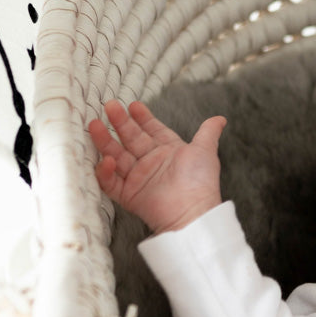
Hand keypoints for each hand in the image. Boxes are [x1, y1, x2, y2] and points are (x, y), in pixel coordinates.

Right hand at [88, 100, 226, 232]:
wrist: (193, 212)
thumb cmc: (201, 181)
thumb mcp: (205, 151)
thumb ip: (208, 132)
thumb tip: (221, 118)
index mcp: (168, 150)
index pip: (151, 129)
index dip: (142, 117)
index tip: (132, 104)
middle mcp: (151, 162)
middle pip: (131, 139)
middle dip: (120, 123)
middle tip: (110, 106)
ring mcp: (138, 178)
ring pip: (116, 156)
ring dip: (106, 141)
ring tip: (95, 125)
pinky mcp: (129, 195)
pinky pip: (111, 182)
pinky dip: (106, 172)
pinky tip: (106, 159)